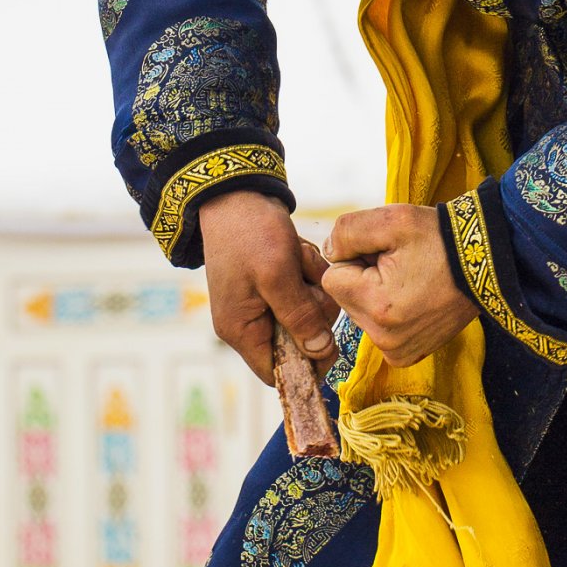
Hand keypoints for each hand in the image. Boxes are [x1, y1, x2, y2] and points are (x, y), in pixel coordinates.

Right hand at [199, 190, 338, 384]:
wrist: (236, 193)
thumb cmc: (249, 232)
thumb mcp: (277, 274)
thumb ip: (299, 316)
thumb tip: (320, 352)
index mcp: (241, 330)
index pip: (277, 373)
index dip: (307, 367)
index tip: (331, 343)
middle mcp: (249, 324)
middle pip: (299, 342)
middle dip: (313, 311)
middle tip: (309, 280)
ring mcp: (262, 304)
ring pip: (307, 314)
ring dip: (312, 287)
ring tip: (299, 257)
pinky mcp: (274, 286)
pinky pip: (304, 293)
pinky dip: (307, 274)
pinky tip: (298, 253)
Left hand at [320, 204, 477, 368]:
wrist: (484, 262)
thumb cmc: (440, 238)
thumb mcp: (392, 220)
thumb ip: (346, 232)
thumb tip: (329, 252)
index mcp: (377, 306)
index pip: (331, 279)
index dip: (354, 258)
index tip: (384, 254)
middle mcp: (385, 339)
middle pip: (346, 299)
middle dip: (364, 279)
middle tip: (401, 266)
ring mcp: (397, 351)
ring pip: (361, 314)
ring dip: (376, 295)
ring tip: (412, 281)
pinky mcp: (407, 356)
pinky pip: (378, 329)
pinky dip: (390, 314)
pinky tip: (415, 299)